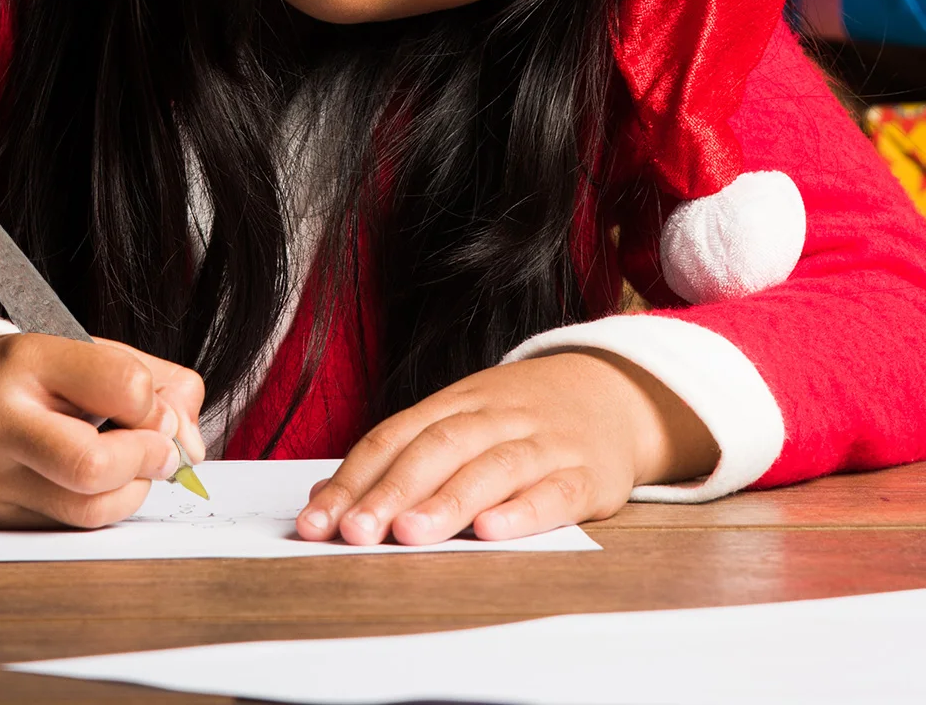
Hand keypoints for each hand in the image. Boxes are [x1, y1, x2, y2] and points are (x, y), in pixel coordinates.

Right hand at [0, 333, 204, 528]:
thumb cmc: (21, 378)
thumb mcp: (79, 351)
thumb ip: (150, 380)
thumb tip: (191, 445)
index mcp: (25, 358)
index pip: (122, 386)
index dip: (158, 405)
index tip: (158, 408)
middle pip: (96, 465)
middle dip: (149, 460)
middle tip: (162, 451)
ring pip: (89, 511)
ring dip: (133, 492)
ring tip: (130, 466)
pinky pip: (71, 531)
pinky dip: (102, 510)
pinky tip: (96, 485)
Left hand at [295, 350, 717, 545]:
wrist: (612, 393)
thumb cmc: (518, 418)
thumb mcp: (458, 421)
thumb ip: (398, 456)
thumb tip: (325, 498)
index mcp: (452, 403)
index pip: (392, 437)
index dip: (352, 480)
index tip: (314, 521)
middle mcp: (492, 417)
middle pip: (434, 450)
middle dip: (389, 492)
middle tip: (353, 531)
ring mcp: (541, 442)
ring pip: (489, 468)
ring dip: (446, 502)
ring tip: (408, 534)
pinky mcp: (586, 474)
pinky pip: (554, 491)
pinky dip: (523, 510)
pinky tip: (492, 531)